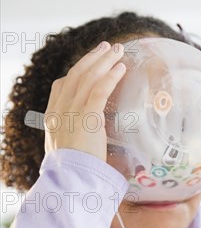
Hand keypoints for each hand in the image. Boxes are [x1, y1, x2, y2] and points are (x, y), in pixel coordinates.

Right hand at [43, 41, 125, 161]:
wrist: (70, 180)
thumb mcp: (66, 152)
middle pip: (76, 76)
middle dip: (93, 59)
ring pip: (88, 78)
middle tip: (108, 47)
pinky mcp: (87, 118)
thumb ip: (74, 139)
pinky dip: (110, 77)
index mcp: (53, 118)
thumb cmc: (73, 172)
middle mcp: (60, 110)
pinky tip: (121, 68)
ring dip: (104, 62)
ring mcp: (72, 112)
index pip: (61, 86)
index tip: (90, 63)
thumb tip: (87, 138)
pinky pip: (99, 91)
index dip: (76, 71)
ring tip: (118, 51)